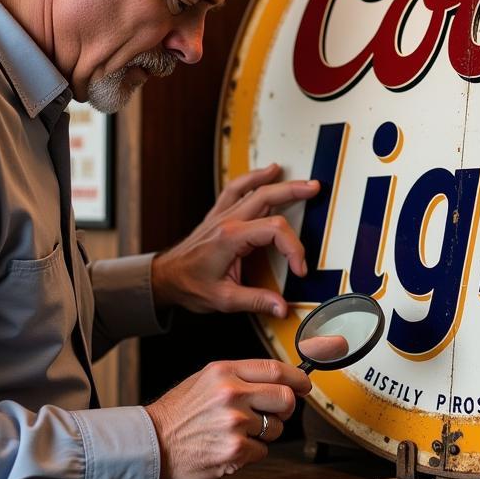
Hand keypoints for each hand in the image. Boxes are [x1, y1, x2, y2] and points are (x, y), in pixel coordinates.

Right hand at [144, 358, 311, 478]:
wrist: (151, 443)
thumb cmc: (180, 413)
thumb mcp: (206, 379)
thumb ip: (241, 376)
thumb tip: (280, 378)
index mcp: (225, 371)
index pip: (276, 369)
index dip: (298, 378)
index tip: (305, 384)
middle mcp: (231, 393)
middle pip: (286, 397)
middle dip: (286, 408)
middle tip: (274, 413)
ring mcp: (235, 423)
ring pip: (276, 427)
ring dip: (265, 433)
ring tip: (237, 432)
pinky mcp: (235, 450)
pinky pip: (262, 451)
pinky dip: (250, 452)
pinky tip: (228, 447)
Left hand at [151, 163, 319, 317]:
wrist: (164, 278)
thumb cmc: (190, 285)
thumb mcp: (224, 300)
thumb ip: (256, 301)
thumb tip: (282, 307)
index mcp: (231, 238)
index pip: (274, 230)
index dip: (294, 249)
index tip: (299, 268)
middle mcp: (227, 221)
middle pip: (267, 197)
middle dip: (294, 192)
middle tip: (315, 191)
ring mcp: (222, 215)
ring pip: (254, 189)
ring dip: (279, 182)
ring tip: (301, 181)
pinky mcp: (219, 215)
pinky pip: (237, 188)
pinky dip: (254, 178)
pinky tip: (268, 171)